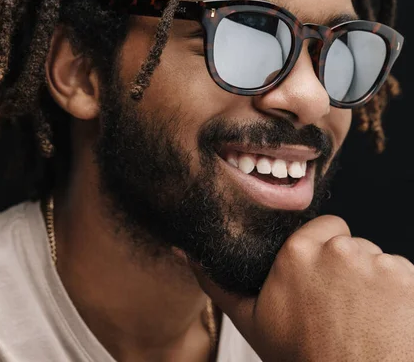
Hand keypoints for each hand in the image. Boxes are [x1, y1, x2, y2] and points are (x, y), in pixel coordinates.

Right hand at [192, 215, 413, 361]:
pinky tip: (383, 320)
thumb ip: (217, 280)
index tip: (320, 278)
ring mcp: (377, 264)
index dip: (322, 251)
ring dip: (373, 282)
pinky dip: (398, 295)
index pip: (323, 227)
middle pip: (350, 245)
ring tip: (362, 316)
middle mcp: (338, 250)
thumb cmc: (303, 356)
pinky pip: (403, 274)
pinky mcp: (407, 279)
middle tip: (340, 305)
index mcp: (297, 253)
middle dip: (347, 267)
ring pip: (378, 260)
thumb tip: (185, 250)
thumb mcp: (251, 319)